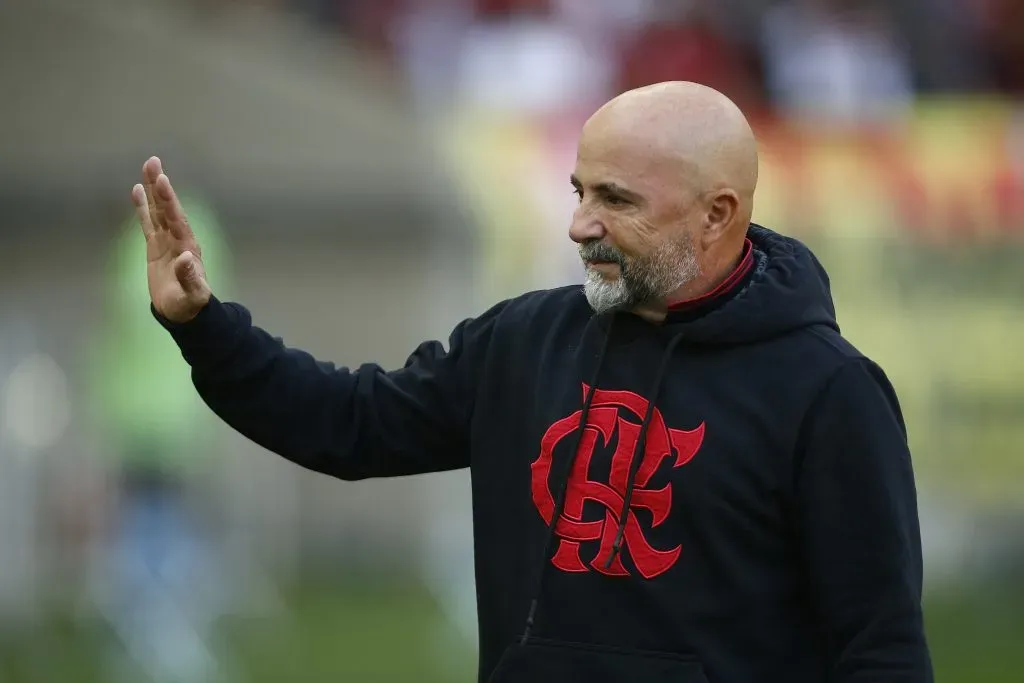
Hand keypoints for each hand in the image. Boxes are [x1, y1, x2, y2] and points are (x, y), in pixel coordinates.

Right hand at [132, 156, 211, 322]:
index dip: (169, 200)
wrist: (183, 312)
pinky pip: (148, 222)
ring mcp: (167, 241)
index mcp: (187, 246)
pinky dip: (143, 207)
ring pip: (158, 211)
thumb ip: (189, 277)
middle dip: (160, 186)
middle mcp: (178, 238)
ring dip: (152, 190)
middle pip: (167, 207)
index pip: (177, 218)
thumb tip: (185, 258)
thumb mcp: (192, 294)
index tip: (162, 179)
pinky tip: (137, 190)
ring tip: (147, 167)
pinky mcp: (155, 246)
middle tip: (153, 161)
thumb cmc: (190, 304)